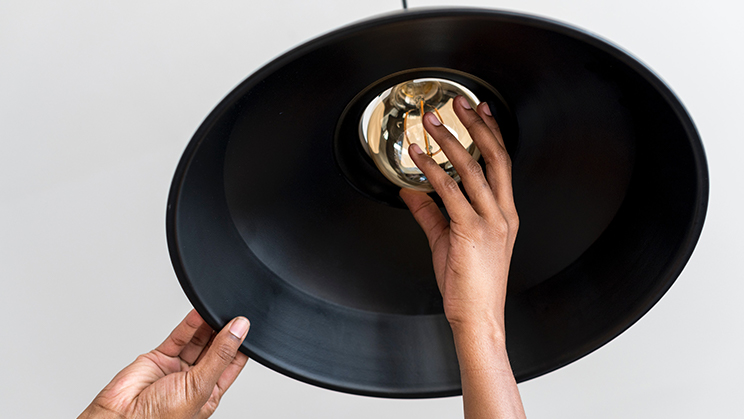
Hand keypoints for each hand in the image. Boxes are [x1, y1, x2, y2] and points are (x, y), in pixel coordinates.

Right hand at [79, 310, 249, 418]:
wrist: (119, 418)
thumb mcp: (200, 386)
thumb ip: (220, 355)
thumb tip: (238, 331)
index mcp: (209, 393)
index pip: (231, 363)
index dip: (240, 344)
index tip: (246, 325)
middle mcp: (194, 380)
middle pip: (215, 349)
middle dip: (224, 331)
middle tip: (233, 314)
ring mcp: (177, 367)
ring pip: (198, 340)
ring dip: (208, 325)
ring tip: (218, 310)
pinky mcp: (160, 357)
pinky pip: (179, 337)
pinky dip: (190, 324)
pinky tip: (200, 313)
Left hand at [400, 96, 518, 334]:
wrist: (478, 316)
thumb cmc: (470, 284)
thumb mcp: (448, 241)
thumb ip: (429, 213)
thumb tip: (410, 191)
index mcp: (504, 214)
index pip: (502, 164)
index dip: (493, 133)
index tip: (482, 110)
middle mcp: (502, 214)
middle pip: (495, 157)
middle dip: (476, 125)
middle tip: (457, 103)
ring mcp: (490, 222)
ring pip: (473, 169)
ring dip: (450, 140)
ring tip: (431, 122)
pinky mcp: (471, 232)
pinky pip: (450, 193)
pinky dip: (433, 170)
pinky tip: (420, 157)